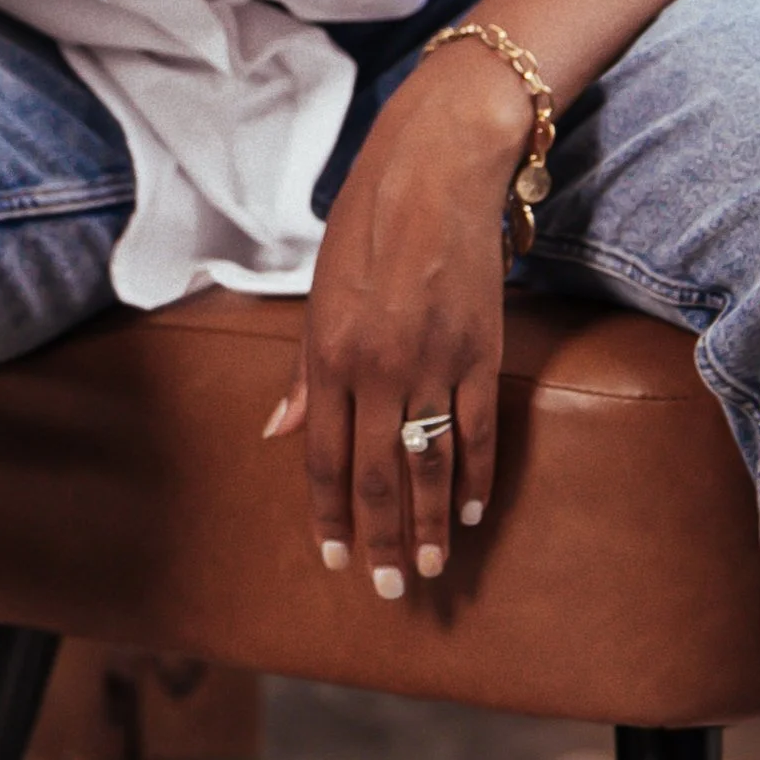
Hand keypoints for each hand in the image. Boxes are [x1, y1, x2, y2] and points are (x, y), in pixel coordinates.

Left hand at [263, 44, 528, 597]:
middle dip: (381, 538)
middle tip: (391, 590)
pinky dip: (478, 476)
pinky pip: (479, 431)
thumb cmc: (366, 223)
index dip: (328, 514)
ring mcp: (434, 363)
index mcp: (329, 353)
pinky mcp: (482, 352)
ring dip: (432, 525)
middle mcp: (378, 368)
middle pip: (375, 475)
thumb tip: (277, 432)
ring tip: (434, 570)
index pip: (322, 456)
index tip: (336, 559)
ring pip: (430, 465)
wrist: (437, 169)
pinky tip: (476, 511)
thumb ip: (303, 369)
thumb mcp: (318, 292)